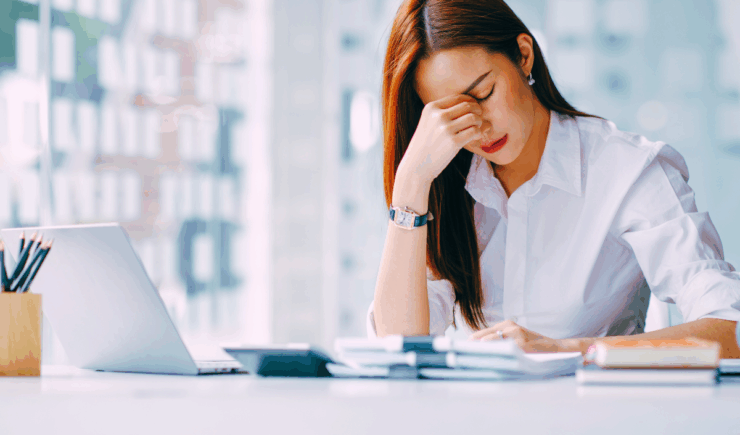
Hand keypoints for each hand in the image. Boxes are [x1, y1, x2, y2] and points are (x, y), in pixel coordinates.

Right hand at [396, 94, 482, 186]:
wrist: (416, 166)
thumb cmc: (425, 145)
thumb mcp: (428, 122)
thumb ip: (443, 112)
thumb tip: (471, 105)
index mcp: (431, 108)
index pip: (458, 98)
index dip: (470, 102)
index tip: (474, 109)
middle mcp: (438, 116)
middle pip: (468, 106)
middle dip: (478, 111)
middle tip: (478, 120)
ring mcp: (446, 129)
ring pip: (474, 118)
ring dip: (479, 123)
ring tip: (477, 129)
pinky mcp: (454, 142)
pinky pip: (475, 131)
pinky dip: (479, 134)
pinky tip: (475, 138)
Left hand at [469, 320, 587, 352]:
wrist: (556, 348)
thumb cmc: (535, 345)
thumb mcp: (517, 337)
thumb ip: (501, 340)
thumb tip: (480, 350)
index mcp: (507, 324)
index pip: (482, 333)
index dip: (471, 342)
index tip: (459, 349)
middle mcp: (510, 327)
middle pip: (483, 337)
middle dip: (471, 347)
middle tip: (460, 355)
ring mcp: (516, 335)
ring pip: (491, 342)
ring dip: (479, 350)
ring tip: (469, 359)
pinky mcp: (522, 344)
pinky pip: (503, 350)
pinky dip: (494, 354)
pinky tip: (486, 361)